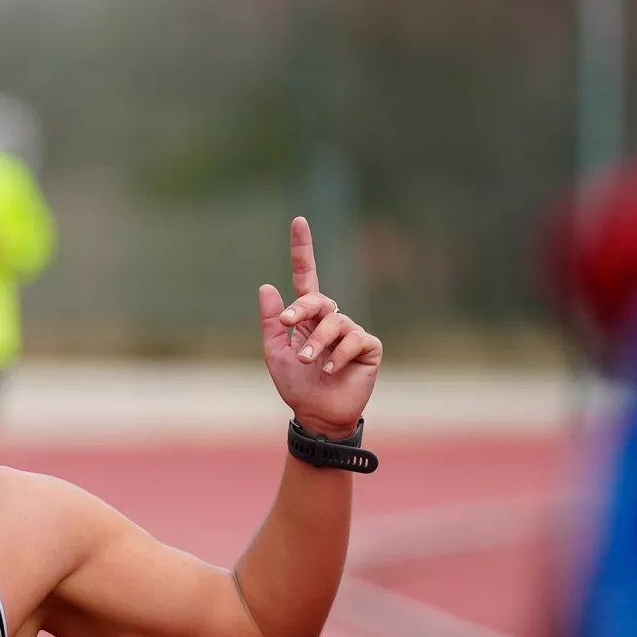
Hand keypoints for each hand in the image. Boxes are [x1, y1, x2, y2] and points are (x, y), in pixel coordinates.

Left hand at [256, 217, 379, 439]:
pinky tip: (330, 369)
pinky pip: (354, 339)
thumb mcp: (275, 353)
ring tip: (309, 362)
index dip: (302, 250)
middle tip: (288, 323)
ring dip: (317, 343)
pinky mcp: (369, 347)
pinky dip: (338, 354)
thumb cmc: (297, 385)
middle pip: (317, 299)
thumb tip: (268, 285)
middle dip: (301, 309)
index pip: (305, 277)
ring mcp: (351, 332)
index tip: (298, 221)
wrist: (316, 415)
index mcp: (307, 317)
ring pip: (335, 323)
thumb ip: (273, 322)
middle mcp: (331, 319)